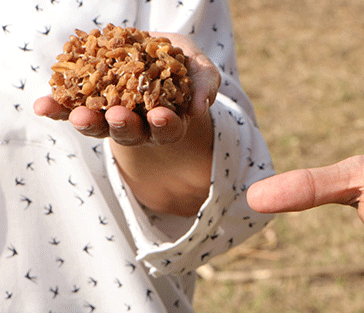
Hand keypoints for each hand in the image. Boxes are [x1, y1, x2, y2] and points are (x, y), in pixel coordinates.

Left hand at [34, 32, 221, 216]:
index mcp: (167, 121)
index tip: (161, 116)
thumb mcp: (200, 69)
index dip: (165, 124)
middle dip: (124, 125)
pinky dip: (57, 108)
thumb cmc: (181, 64)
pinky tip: (44, 105)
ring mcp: (110, 116)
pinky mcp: (87, 103)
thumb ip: (205, 85)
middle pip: (130, 133)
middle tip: (117, 116)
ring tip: (76, 115)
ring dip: (87, 122)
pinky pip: (70, 109)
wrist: (151, 52)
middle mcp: (138, 126)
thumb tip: (200, 107)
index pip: (168, 128)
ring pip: (98, 126)